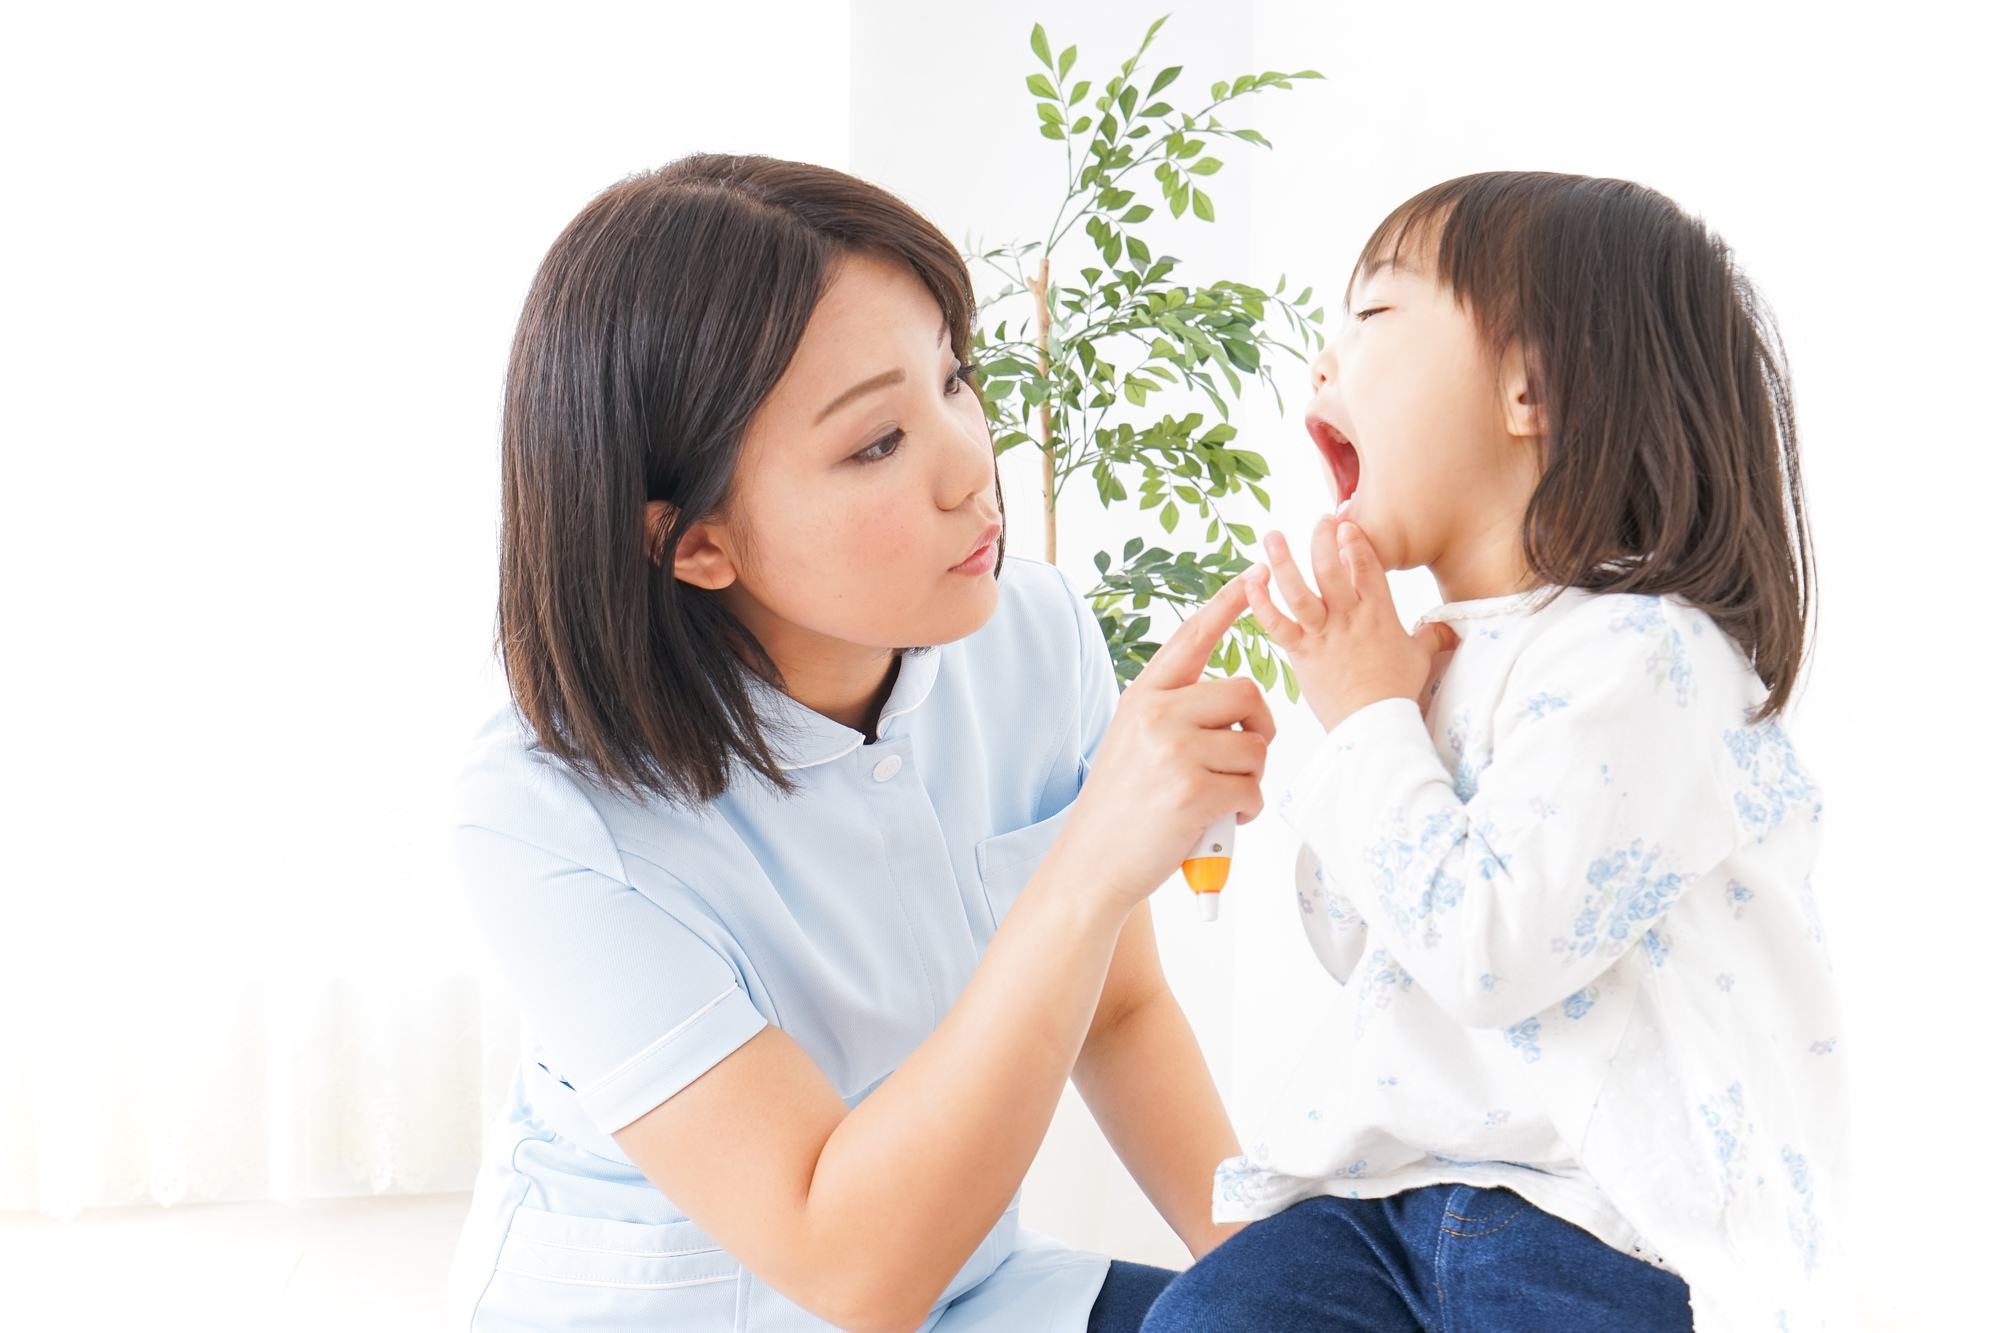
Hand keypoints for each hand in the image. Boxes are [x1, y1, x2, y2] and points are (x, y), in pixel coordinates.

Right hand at [1054, 578, 1275, 909]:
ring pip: (1256, 747)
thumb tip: (1236, 710)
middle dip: (1258, 732)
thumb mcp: (1134, 744)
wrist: (1090, 867)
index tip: (1255, 573)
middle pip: (1248, 693)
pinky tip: (1220, 822)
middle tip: (1240, 764)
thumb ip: (1174, 716)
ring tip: (1219, 802)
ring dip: (1251, 780)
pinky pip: (1252, 788)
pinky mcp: (1192, 790)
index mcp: (1143, 697)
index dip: (1227, 604)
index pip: (1192, 638)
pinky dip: (1247, 810)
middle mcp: (1155, 713)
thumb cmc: (1121, 811)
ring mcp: (1172, 749)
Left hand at [1246, 518, 1457, 730]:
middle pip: (1330, 568)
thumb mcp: (1420, 658)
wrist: (1374, 724)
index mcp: (1378, 612)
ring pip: (1299, 590)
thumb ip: (1432, 636)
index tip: (1346, 523)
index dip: (1355, 541)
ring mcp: (1323, 634)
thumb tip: (1449, 629)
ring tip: (1271, 535)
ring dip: (1283, 561)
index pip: (1367, 565)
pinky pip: (1276, 624)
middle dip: (1322, 538)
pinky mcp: (1301, 653)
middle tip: (1318, 520)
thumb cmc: (1397, 692)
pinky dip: (1261, 604)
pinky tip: (1250, 583)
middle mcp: (1348, 617)